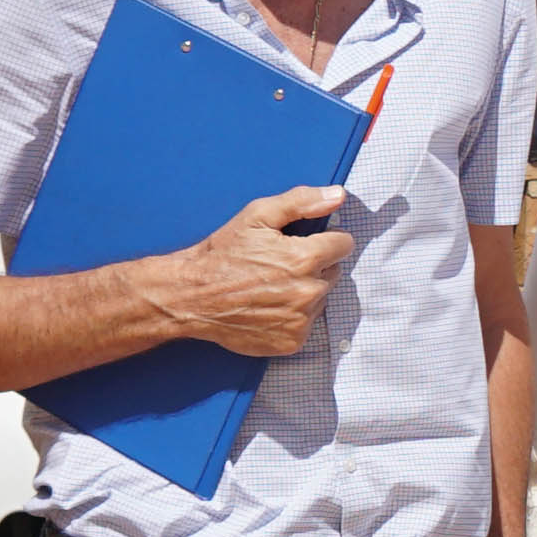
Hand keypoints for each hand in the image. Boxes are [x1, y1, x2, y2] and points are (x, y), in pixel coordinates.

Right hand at [161, 187, 353, 360]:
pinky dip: (293, 316)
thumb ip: (302, 202)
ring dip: (304, 291)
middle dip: (314, 266)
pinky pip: (307, 323)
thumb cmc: (222, 255)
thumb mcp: (257, 216)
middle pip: (333, 272)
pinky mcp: (292, 341)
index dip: (326, 240)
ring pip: (321, 298)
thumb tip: (338, 196)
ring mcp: (301, 320)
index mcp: (304, 258)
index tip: (306, 243)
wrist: (192, 296)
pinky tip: (269, 306)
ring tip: (270, 286)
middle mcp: (308, 292)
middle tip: (279, 265)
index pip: (343, 245)